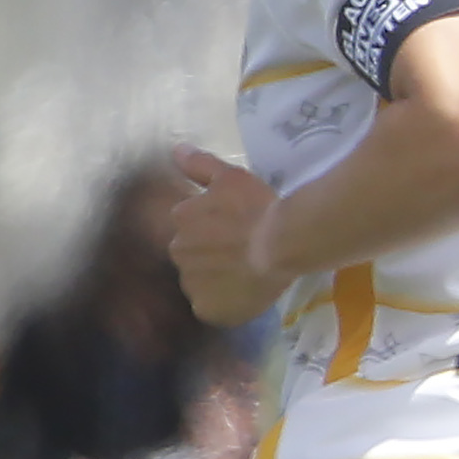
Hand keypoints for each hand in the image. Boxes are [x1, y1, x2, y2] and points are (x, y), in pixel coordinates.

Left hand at [159, 150, 287, 326]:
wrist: (282, 243)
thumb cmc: (258, 207)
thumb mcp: (232, 177)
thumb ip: (200, 165)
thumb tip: (176, 149)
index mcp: (180, 219)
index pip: (189, 229)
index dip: (212, 231)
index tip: (234, 232)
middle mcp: (177, 252)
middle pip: (192, 257)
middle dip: (212, 256)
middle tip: (243, 254)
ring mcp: (191, 284)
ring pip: (202, 284)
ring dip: (218, 281)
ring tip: (248, 277)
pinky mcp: (207, 310)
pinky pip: (213, 309)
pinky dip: (225, 306)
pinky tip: (245, 297)